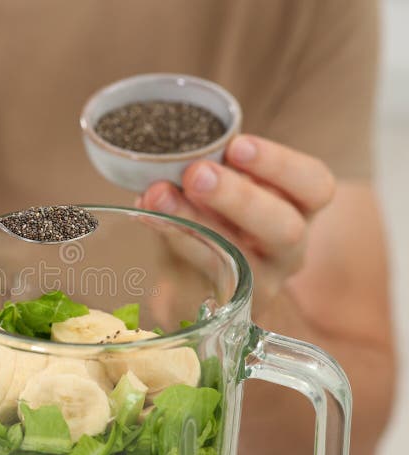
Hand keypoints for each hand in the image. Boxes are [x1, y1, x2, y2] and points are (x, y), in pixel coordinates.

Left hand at [136, 134, 334, 316]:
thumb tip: (170, 155)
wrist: (206, 268)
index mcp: (303, 206)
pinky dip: (174, 240)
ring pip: (242, 258)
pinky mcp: (227, 301)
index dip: (278, 164)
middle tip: (196, 174)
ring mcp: (261, 280)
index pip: (314, 185)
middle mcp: (290, 248)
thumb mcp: (231, 181)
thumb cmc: (225, 208)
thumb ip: (213, 166)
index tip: (237, 145)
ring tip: (158, 195)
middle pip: (284, 228)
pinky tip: (148, 216)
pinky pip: (202, 274)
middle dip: (238, 198)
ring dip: (196, 222)